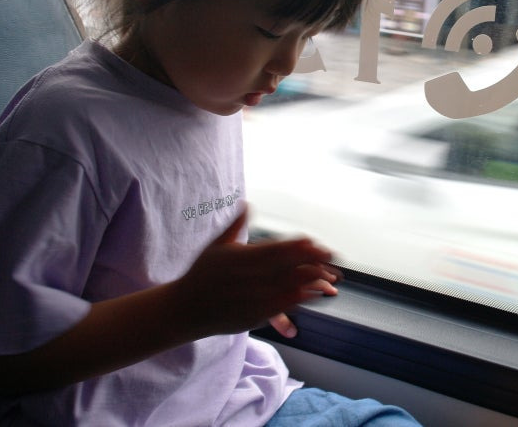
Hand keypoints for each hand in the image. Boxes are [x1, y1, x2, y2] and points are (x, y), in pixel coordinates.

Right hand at [173, 207, 337, 338]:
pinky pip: (284, 307)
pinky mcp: (255, 315)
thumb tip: (247, 202)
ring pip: (290, 288)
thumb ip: (236, 224)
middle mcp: (251, 278)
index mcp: (244, 257)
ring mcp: (254, 298)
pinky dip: (301, 299)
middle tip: (333, 256)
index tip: (315, 242)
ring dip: (313, 281)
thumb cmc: (201, 274)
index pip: (279, 249)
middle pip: (290, 267)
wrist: (185, 309)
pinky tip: (315, 295)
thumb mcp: (216, 245)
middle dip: (314, 261)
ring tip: (332, 277)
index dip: (300, 246)